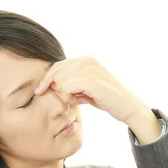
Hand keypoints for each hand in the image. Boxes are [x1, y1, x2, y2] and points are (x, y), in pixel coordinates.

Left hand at [34, 56, 149, 123]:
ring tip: (79, 100)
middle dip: (56, 88)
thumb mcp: (86, 88)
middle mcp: (87, 60)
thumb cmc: (107, 100)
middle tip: (70, 99)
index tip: (39, 91)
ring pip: (60, 81)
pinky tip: (81, 101)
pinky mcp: (90, 80)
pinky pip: (65, 89)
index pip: (58, 65)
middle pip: (56, 72)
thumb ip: (72, 82)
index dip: (47, 79)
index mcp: (86, 59)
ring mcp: (89, 69)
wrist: (127, 107)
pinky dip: (69, 98)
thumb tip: (51, 83)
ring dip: (66, 95)